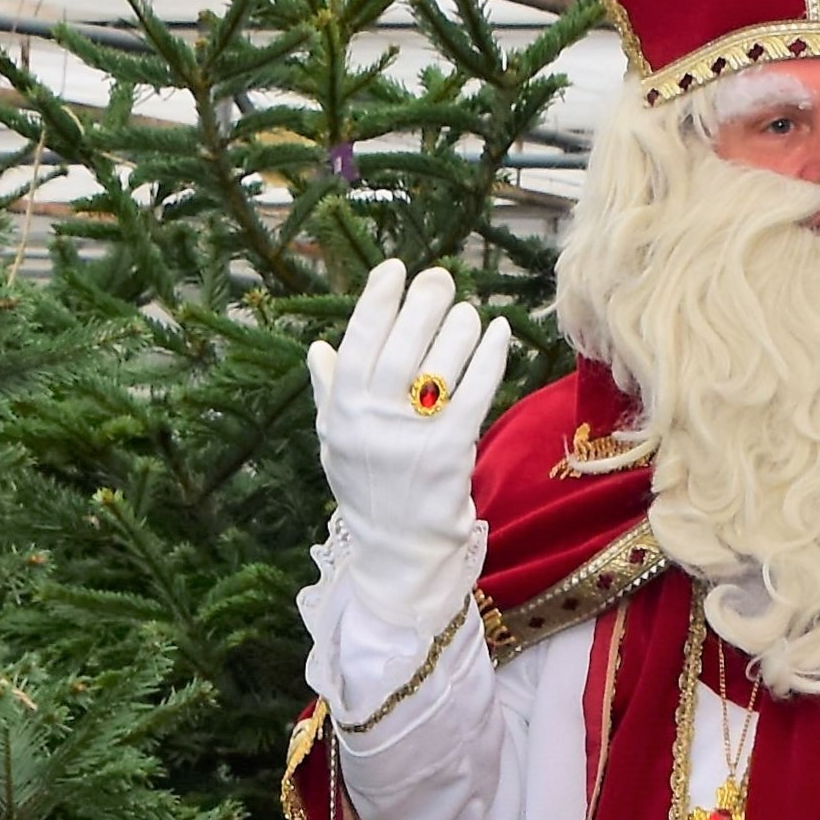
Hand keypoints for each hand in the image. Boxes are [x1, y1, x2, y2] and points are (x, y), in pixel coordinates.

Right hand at [304, 259, 509, 629]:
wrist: (398, 551)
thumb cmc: (367, 490)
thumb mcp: (335, 444)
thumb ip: (329, 394)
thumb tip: (320, 347)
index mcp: (342, 413)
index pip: (359, 343)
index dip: (378, 301)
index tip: (394, 269)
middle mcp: (374, 422)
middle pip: (401, 347)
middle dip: (423, 304)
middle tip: (440, 277)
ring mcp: (413, 437)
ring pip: (440, 365)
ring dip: (458, 328)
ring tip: (467, 310)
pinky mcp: (452, 451)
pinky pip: (475, 392)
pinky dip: (489, 357)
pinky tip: (499, 331)